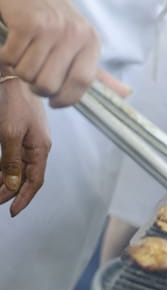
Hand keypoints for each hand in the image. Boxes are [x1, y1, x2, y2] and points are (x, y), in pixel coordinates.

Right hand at [0, 0, 102, 106]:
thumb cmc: (51, 14)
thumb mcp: (78, 38)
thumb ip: (95, 70)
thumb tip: (126, 94)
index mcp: (91, 40)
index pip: (83, 83)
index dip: (65, 98)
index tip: (54, 100)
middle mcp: (74, 34)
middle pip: (49, 85)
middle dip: (35, 84)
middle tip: (34, 67)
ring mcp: (51, 28)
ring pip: (26, 74)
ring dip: (19, 67)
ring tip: (24, 50)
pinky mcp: (27, 24)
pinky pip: (9, 59)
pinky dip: (5, 55)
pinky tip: (12, 43)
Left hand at [0, 78, 49, 215]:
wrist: (11, 76)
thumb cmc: (14, 102)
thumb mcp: (10, 134)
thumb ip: (12, 161)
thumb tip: (13, 186)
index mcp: (40, 147)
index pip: (35, 180)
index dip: (24, 198)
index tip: (12, 213)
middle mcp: (36, 145)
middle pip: (25, 176)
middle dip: (9, 191)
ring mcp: (27, 139)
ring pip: (17, 168)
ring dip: (4, 181)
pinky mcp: (17, 133)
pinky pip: (11, 157)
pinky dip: (3, 168)